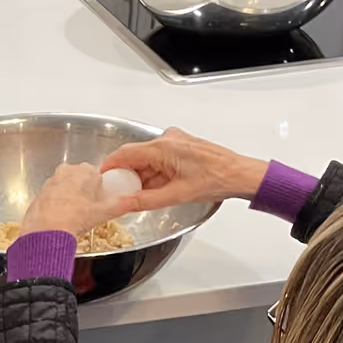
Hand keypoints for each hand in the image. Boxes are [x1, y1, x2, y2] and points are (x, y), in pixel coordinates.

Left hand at [19, 162, 133, 236]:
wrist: (48, 230)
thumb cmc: (77, 217)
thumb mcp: (108, 210)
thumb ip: (126, 203)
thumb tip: (137, 201)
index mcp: (87, 170)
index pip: (98, 177)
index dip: (100, 193)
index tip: (99, 204)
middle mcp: (68, 170)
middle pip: (81, 181)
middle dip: (85, 195)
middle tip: (88, 212)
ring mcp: (52, 180)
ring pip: (67, 188)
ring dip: (71, 199)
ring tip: (74, 217)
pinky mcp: (41, 191)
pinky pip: (53, 196)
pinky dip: (57, 205)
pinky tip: (61, 217)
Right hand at [99, 127, 267, 211]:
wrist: (240, 174)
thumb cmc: (216, 179)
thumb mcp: (176, 195)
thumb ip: (146, 200)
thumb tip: (125, 204)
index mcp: (163, 147)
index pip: (125, 154)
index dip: (110, 167)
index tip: (102, 178)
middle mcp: (168, 139)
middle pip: (136, 156)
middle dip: (128, 175)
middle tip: (123, 192)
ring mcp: (176, 141)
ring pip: (148, 158)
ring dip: (144, 175)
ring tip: (147, 194)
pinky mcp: (182, 146)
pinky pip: (160, 158)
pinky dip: (156, 172)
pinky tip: (161, 187)